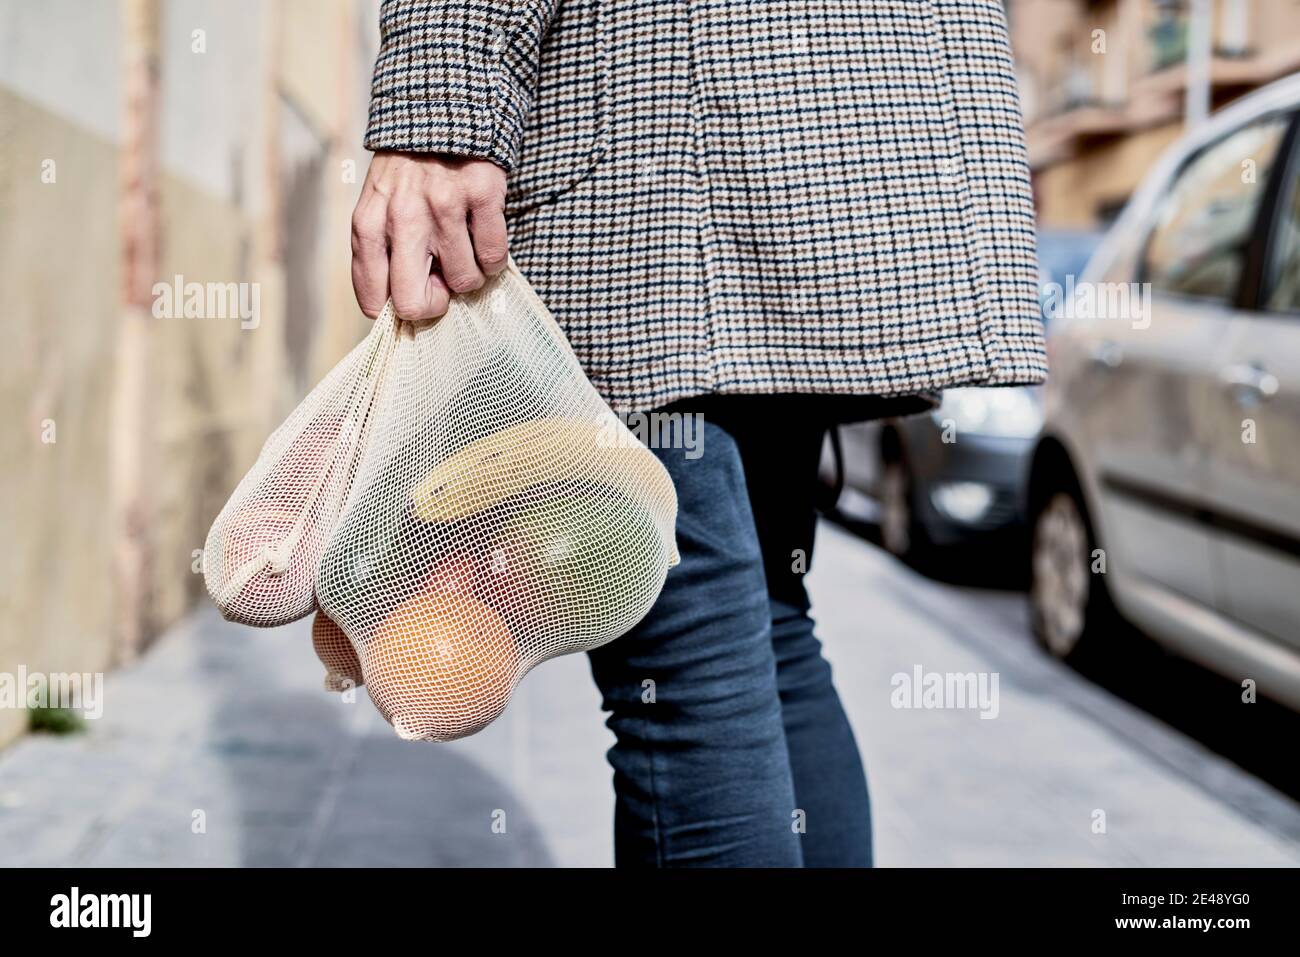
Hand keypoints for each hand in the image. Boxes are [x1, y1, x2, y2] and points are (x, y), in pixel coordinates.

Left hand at [351, 151, 508, 319]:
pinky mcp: (481, 196)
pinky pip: (493, 257)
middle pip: (413, 303)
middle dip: (435, 303)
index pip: (375, 300)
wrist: (441, 107)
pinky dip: (494, 258)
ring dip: (471, 273)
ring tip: (465, 246)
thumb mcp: (377, 206)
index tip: (416, 289)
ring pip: (463, 282)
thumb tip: (399, 307)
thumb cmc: (408, 170)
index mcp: (368, 225)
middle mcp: (402, 218)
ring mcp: (443, 207)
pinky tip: (484, 235)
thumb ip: (381, 251)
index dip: (401, 307)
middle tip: (444, 282)